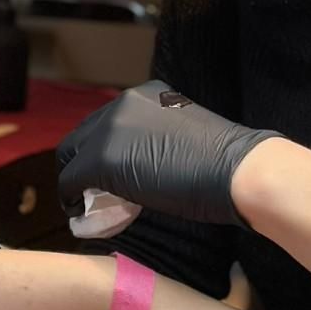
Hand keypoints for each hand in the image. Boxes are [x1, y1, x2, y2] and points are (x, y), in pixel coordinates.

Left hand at [57, 80, 279, 227]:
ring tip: (87, 208)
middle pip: (83, 137)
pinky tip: (81, 214)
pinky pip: (71, 180)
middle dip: (82, 168)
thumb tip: (144, 167)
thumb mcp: (186, 139)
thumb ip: (158, 143)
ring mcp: (110, 128)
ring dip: (77, 184)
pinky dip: (72, 199)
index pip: (106, 123)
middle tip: (93, 195)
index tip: (109, 180)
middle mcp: (124, 103)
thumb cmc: (227, 164)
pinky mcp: (102, 157)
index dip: (102, 153)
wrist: (238, 171)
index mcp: (147, 95)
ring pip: (72, 157)